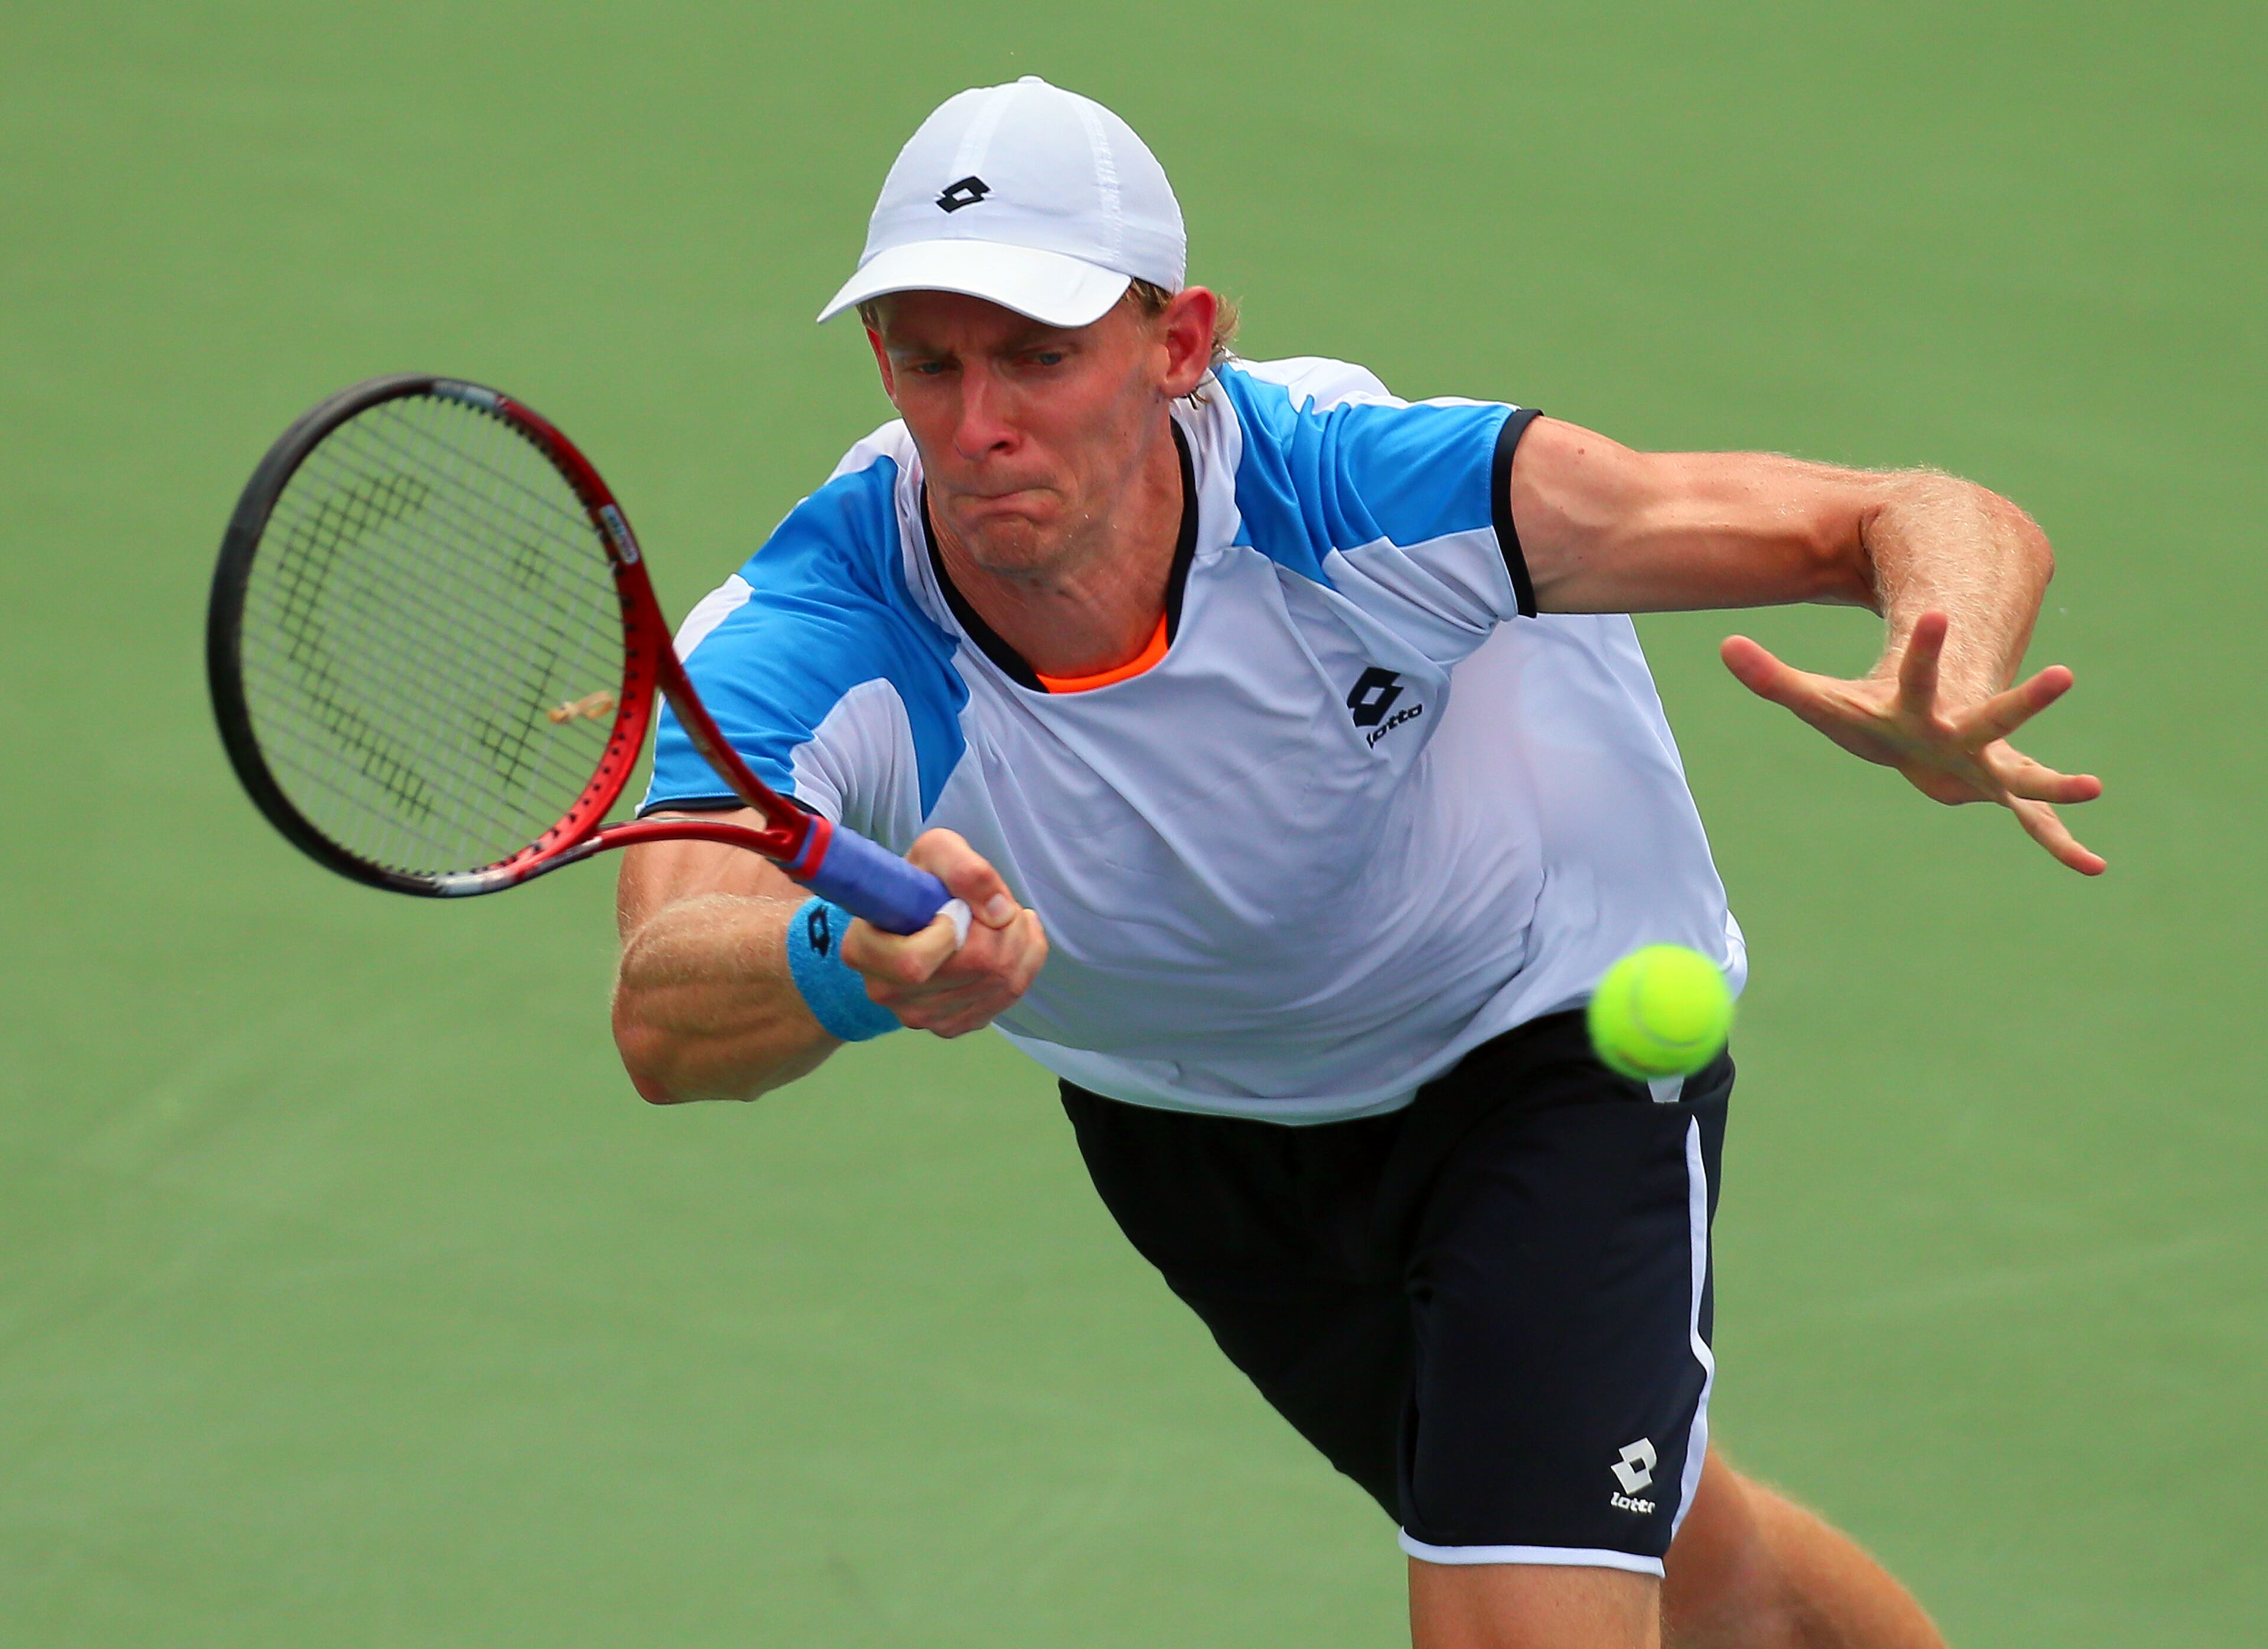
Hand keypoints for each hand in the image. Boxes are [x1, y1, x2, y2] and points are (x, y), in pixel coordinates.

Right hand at [840, 829, 1047, 1035]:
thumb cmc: (920, 881)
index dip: (951, 933)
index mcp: (864, 951)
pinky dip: (1025, 966)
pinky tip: (1014, 943)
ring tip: (1011, 920)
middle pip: (974, 970)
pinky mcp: (950, 1025)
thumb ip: (964, 868)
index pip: (914, 962)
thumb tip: (1000, 913)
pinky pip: (1006, 1001)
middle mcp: (887, 992)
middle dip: (1006, 930)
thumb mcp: (936, 851)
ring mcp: (919, 1016)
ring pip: (1000, 986)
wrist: (915, 914)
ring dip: (1021, 946)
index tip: (958, 908)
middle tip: (1005, 906)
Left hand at [1721, 609, 2105, 874]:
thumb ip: (1773, 678)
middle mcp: (1961, 731)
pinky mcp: (1998, 790)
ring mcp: (1986, 762)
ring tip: (2095, 787)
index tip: (1935, 611)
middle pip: (1994, 717)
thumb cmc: (1866, 715)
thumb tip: (1724, 645)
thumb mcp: (1820, 702)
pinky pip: (2034, 822)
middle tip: (2065, 674)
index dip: (1923, 647)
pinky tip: (2092, 866)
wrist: (1917, 729)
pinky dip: (2061, 844)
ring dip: (2056, 781)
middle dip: (2026, 701)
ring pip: (2025, 772)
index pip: (1916, 674)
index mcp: (1915, 707)